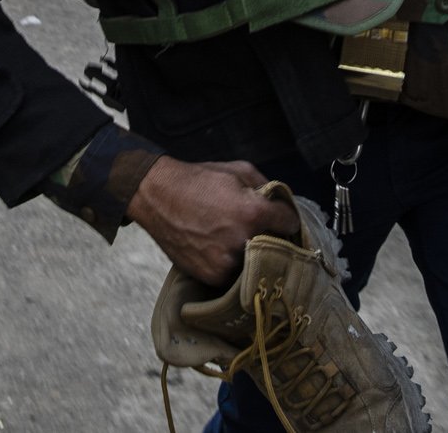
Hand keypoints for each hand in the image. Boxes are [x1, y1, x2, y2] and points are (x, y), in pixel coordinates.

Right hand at [128, 157, 301, 285]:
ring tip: (238, 239)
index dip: (286, 217)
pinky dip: (234, 264)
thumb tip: (282, 203)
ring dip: (254, 254)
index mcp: (253, 213)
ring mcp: (227, 262)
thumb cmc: (199, 180)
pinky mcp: (212, 277)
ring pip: (257, 264)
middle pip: (277, 247)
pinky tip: (222, 248)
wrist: (158, 197)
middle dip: (273, 237)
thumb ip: (267, 186)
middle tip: (263, 230)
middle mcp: (243, 241)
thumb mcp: (239, 170)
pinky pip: (236, 275)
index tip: (281, 217)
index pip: (289, 222)